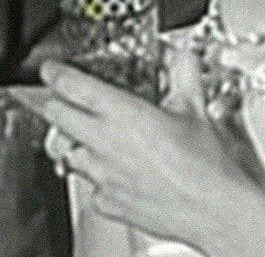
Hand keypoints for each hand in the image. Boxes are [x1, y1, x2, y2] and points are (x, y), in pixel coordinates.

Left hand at [9, 54, 264, 248]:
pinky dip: (96, 179)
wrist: (213, 210)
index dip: (54, 74)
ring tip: (87, 139)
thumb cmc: (204, 164)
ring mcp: (102, 174)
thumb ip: (183, 73)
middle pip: (55, 116)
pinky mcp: (107, 202)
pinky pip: (89, 187)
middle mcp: (103, 142)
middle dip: (52, 104)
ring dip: (72, 143)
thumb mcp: (194, 107)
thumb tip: (180, 55)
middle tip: (56, 99)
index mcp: (121, 112)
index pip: (70, 85)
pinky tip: (113, 174)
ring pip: (66, 152)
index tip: (50, 70)